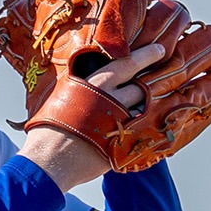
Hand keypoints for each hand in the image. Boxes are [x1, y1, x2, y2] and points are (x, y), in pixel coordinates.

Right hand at [20, 42, 165, 189]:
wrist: (48, 160)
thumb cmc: (49, 128)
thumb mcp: (63, 96)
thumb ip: (80, 86)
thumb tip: (87, 80)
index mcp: (95, 84)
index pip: (127, 64)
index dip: (146, 56)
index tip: (160, 49)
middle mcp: (111, 100)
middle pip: (141, 87)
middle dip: (151, 82)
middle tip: (161, 76)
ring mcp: (119, 123)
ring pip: (143, 109)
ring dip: (144, 106)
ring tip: (145, 105)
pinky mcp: (122, 143)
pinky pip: (139, 131)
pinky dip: (140, 127)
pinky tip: (137, 127)